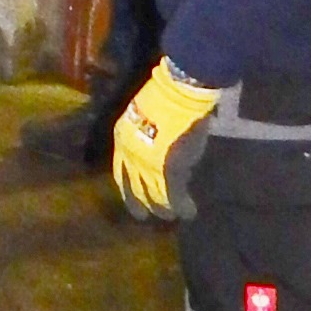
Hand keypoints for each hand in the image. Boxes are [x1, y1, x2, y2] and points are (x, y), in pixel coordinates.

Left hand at [111, 60, 218, 220]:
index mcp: (122, 139)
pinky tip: (189, 212)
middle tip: (142, 217)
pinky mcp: (169, 172)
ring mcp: (149, 166)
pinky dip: (182, 207)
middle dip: (138, 205)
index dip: (127, 187)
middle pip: (132, 188)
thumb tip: (157, 151)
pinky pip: (175, 197)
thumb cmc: (165, 97)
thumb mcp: (144, 115)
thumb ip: (145, 135)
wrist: (178, 93)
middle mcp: (131, 155)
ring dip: (163, 209)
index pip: (121, 170)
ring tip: (171, 216)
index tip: (132, 195)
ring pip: (154, 197)